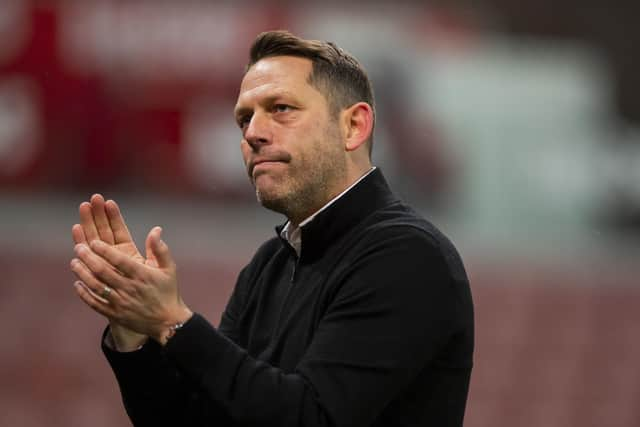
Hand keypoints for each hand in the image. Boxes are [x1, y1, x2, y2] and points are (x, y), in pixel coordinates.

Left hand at [72, 226, 191, 344]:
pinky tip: (77, 283)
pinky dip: (84, 294)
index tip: (94, 242)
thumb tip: (156, 229)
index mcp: (142, 275)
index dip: (105, 251)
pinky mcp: (115, 314)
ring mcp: (121, 302)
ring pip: (96, 286)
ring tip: (74, 262)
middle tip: (79, 248)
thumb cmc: (168, 292)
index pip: (120, 260)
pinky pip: (95, 303)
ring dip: (83, 274)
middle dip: (89, 258)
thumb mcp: (169, 268)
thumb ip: (160, 249)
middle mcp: (129, 288)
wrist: (168, 322)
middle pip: (104, 272)